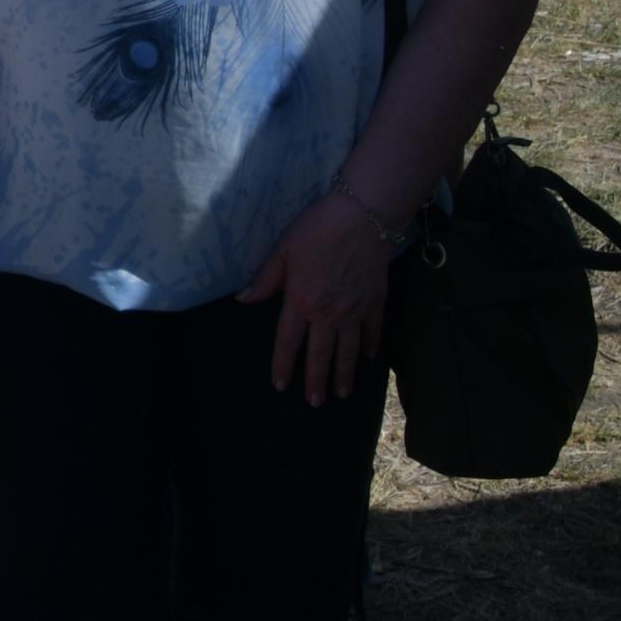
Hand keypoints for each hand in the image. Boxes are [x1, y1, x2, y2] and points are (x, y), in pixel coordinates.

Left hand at [238, 193, 393, 405]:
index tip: (281, 386)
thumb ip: (265, 280)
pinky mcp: (376, 302)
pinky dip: (371, 347)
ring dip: (344, 374)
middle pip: (321, 354)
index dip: (283, 365)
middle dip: (316, 381)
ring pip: (349, 351)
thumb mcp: (282, 251)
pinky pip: (373, 332)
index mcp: (301, 302)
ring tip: (340, 394)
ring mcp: (356, 311)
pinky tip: (368, 359)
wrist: (362, 217)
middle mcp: (329, 314)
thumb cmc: (316, 230)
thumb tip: (243, 300)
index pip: (288, 342)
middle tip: (314, 403)